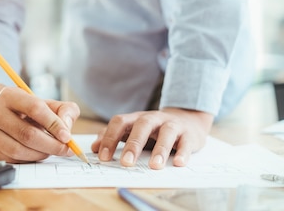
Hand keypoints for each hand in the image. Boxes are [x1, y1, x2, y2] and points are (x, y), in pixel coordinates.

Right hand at [0, 84, 80, 162]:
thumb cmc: (25, 109)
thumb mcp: (46, 102)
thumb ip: (64, 110)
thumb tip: (67, 128)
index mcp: (8, 95)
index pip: (35, 108)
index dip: (54, 124)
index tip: (67, 137)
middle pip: (27, 134)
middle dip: (51, 145)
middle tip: (65, 150)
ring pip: (19, 150)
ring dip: (40, 154)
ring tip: (50, 150)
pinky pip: (11, 160)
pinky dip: (28, 159)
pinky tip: (34, 153)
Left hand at [91, 108, 213, 169]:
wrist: (187, 120)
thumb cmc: (154, 129)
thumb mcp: (133, 129)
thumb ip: (114, 136)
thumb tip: (94, 147)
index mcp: (137, 118)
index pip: (120, 122)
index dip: (110, 138)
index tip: (103, 157)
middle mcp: (153, 118)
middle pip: (142, 126)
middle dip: (133, 144)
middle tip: (126, 163)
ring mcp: (172, 124)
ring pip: (166, 133)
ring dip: (161, 149)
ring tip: (155, 166)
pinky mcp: (188, 134)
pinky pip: (186, 142)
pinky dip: (183, 152)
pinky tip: (178, 163)